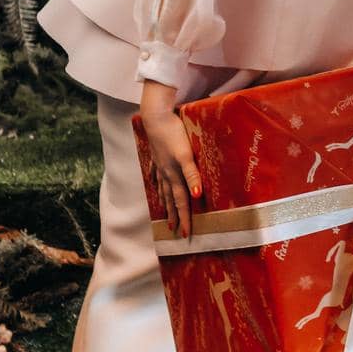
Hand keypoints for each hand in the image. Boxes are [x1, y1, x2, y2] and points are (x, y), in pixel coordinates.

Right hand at [140, 103, 202, 239]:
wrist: (156, 117)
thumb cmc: (174, 135)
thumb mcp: (186, 155)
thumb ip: (192, 175)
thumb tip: (197, 196)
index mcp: (174, 175)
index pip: (181, 201)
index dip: (184, 218)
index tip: (185, 234)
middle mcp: (166, 173)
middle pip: (171, 198)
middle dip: (173, 215)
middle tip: (173, 231)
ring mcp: (160, 164)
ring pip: (162, 188)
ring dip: (164, 202)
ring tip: (164, 212)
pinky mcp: (157, 155)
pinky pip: (156, 173)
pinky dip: (156, 181)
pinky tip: (154, 183)